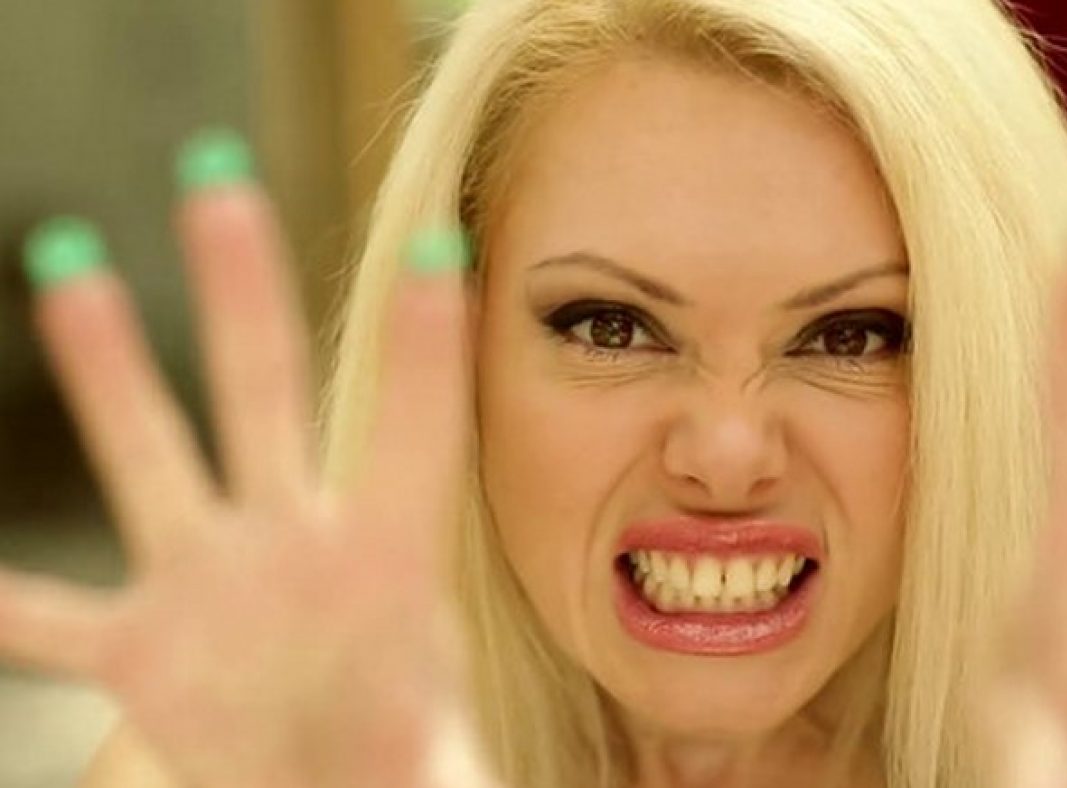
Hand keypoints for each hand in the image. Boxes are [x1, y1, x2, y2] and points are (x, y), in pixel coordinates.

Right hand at [0, 142, 489, 787]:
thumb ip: (451, 765)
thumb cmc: (401, 767)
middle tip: (219, 178)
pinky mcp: (140, 652)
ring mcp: (209, 588)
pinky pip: (49, 619)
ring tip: (72, 265)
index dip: (426, 354)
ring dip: (109, 371)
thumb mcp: (444, 764)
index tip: (445, 250)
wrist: (332, 787)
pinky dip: (1, 598)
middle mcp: (291, 546)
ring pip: (150, 458)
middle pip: (265, 392)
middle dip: (242, 294)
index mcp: (387, 567)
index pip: (414, 438)